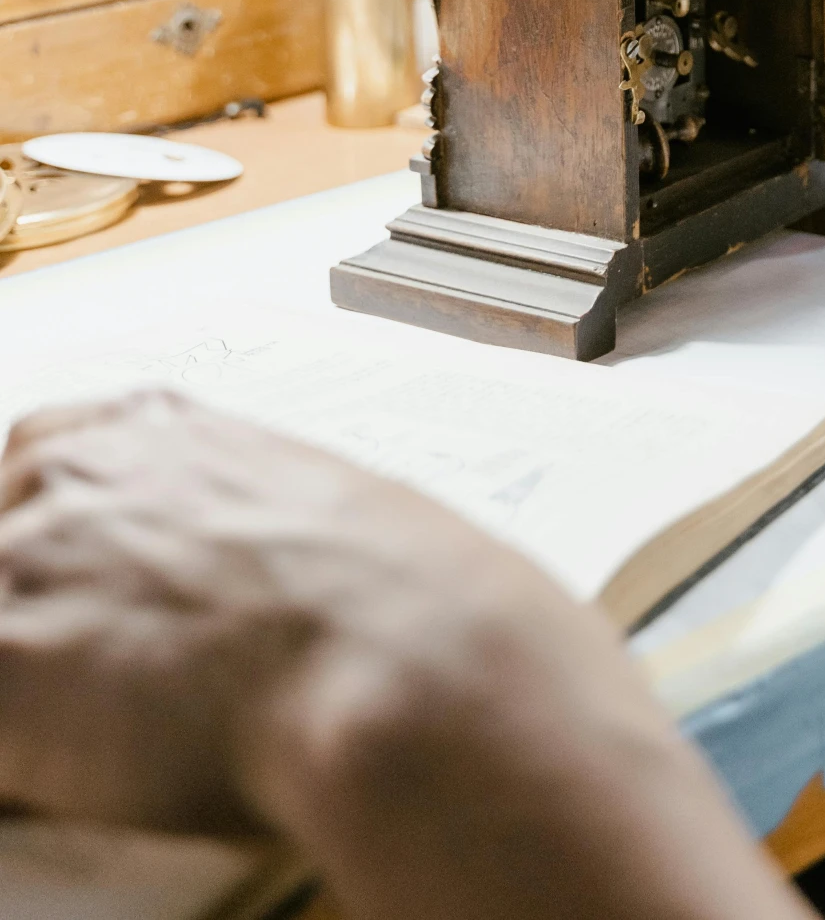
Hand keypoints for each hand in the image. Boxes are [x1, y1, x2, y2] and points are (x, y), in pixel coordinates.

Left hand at [0, 393, 804, 919]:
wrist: (401, 662)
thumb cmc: (393, 597)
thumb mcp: (308, 500)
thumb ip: (223, 515)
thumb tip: (213, 579)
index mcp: (151, 429)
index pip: (31, 463)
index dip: (41, 540)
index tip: (58, 593)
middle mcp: (76, 477)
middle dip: (39, 616)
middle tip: (100, 682)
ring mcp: (28, 563)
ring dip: (37, 690)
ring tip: (118, 739)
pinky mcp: (4, 664)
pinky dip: (25, 768)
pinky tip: (99, 779)